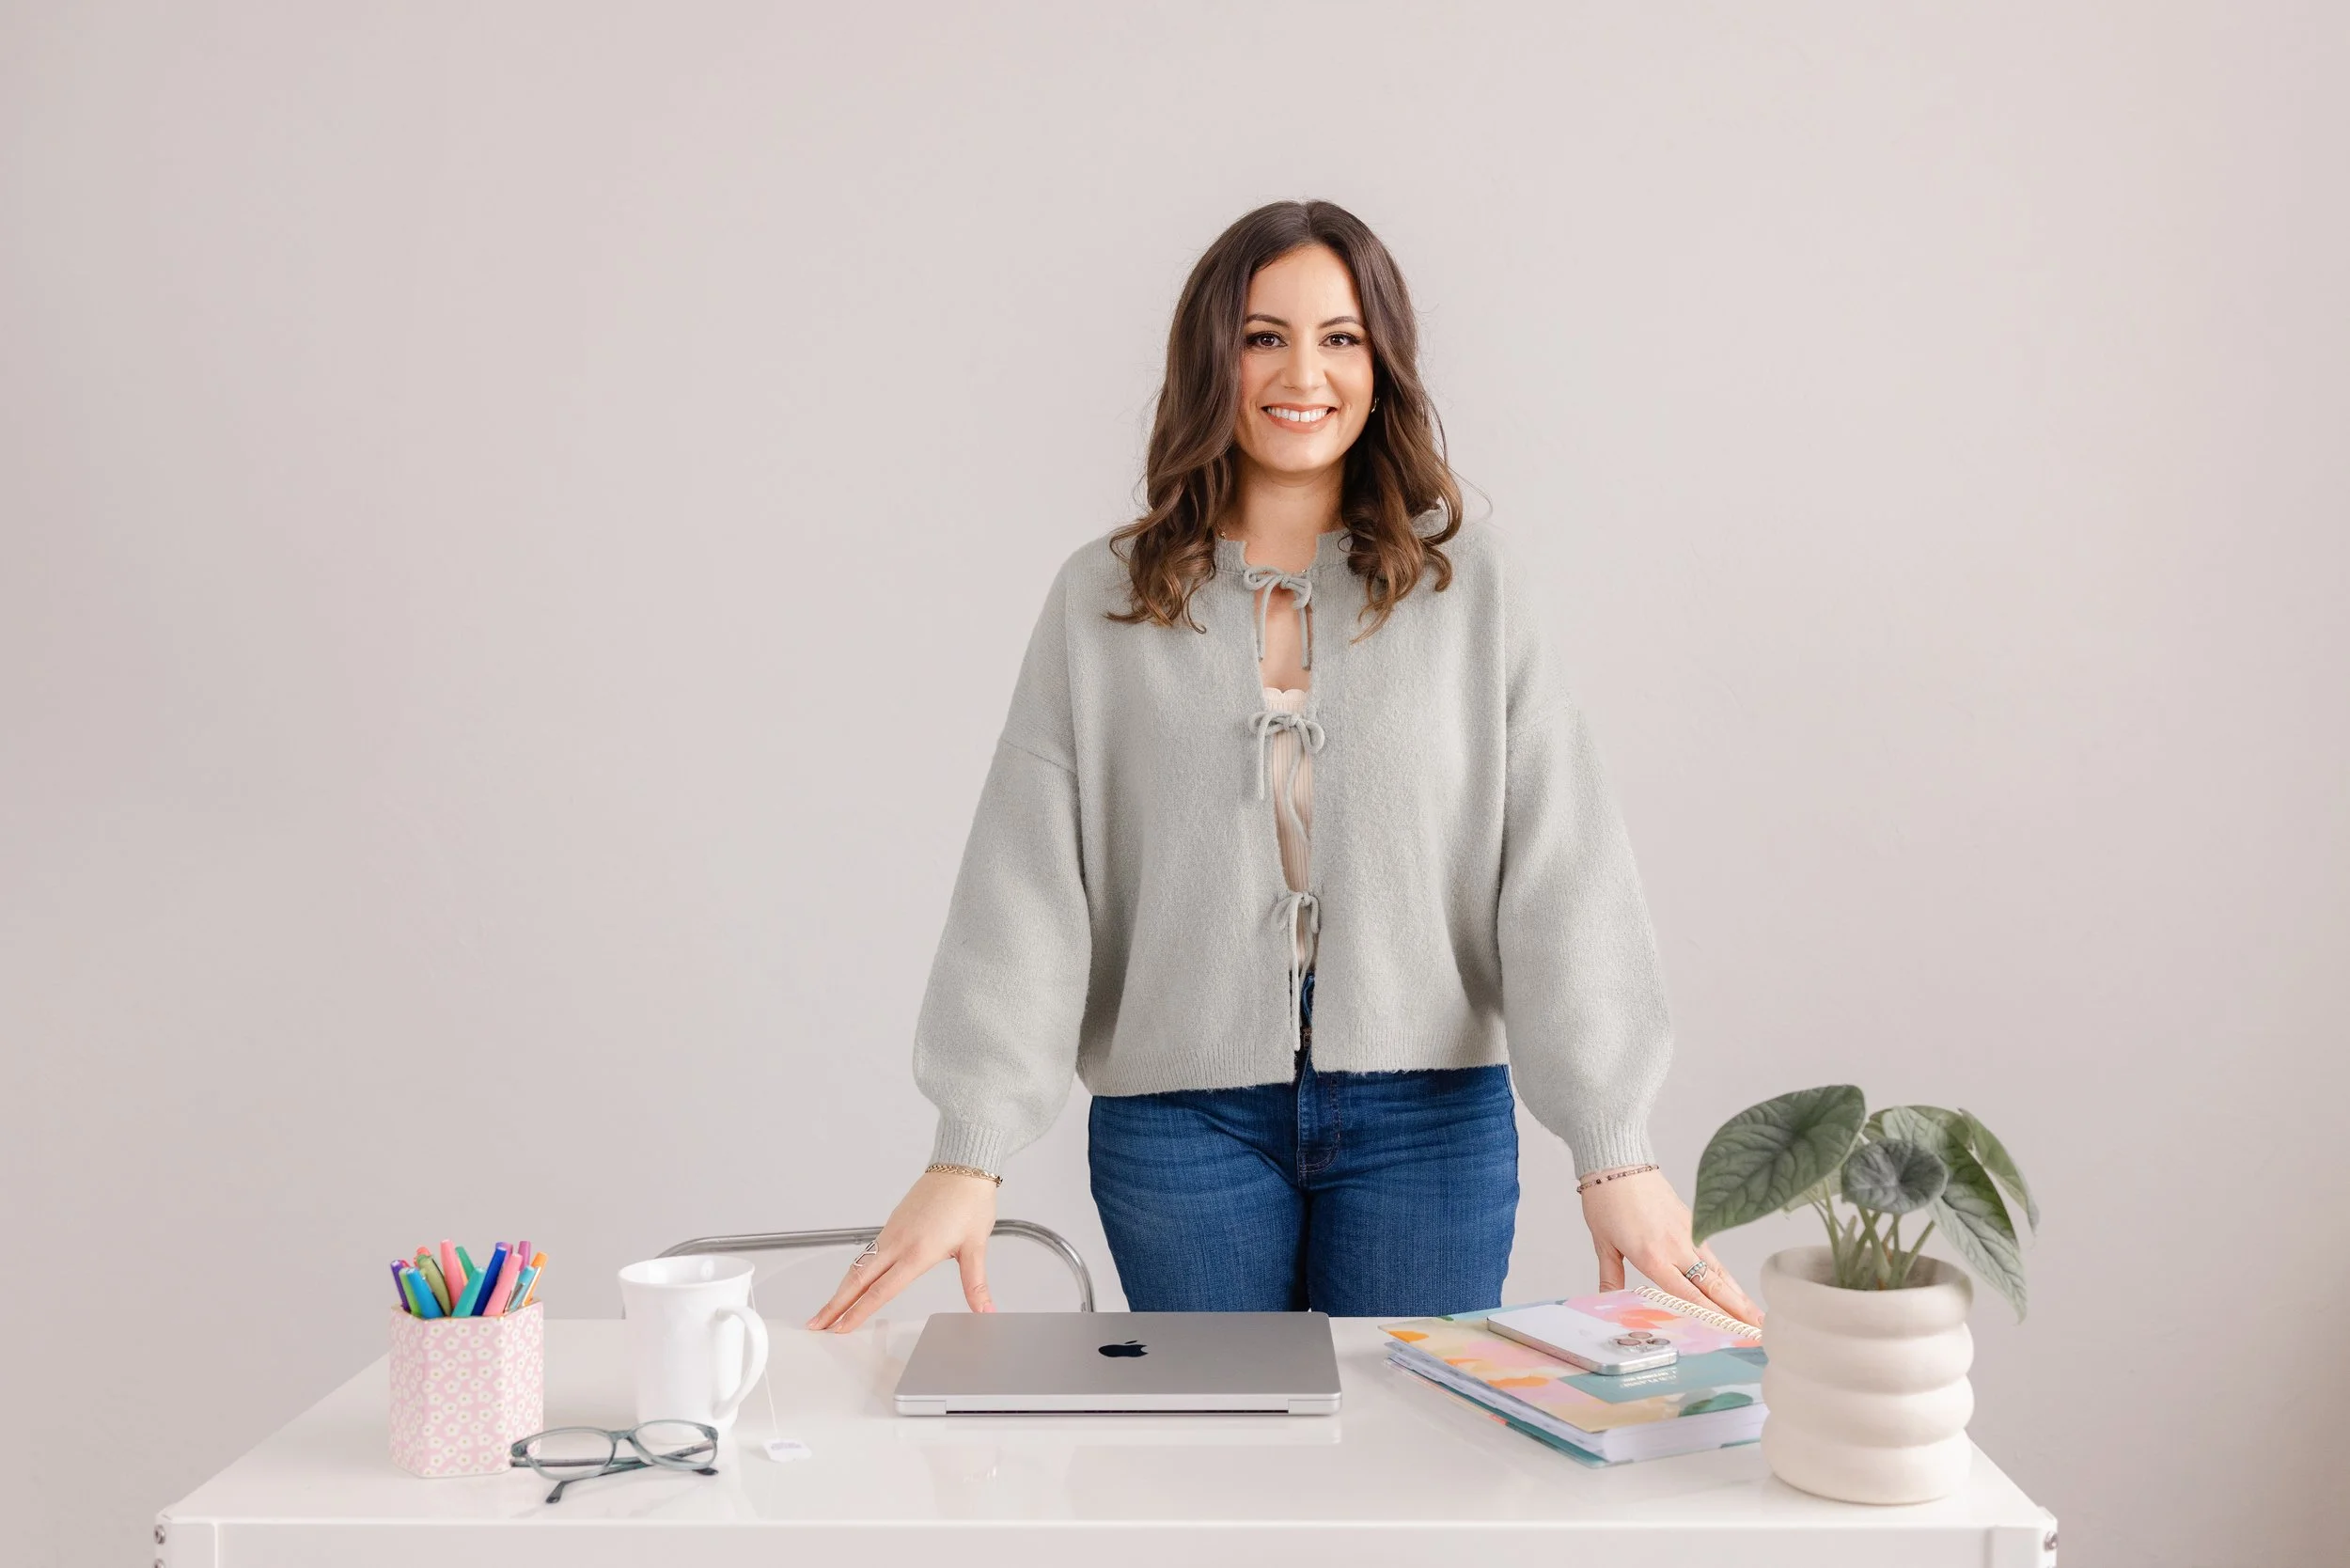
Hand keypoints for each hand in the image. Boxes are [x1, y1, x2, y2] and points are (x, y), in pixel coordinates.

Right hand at [805, 1168, 998, 1332]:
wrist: (963, 1166)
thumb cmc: (970, 1201)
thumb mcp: (976, 1246)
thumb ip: (976, 1283)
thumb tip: (985, 1309)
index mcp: (917, 1252)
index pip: (881, 1291)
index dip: (858, 1312)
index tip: (841, 1328)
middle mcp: (899, 1243)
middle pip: (858, 1280)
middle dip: (835, 1304)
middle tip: (816, 1324)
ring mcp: (893, 1231)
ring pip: (860, 1265)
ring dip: (841, 1288)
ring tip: (828, 1308)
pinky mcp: (894, 1222)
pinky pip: (868, 1251)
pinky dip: (855, 1269)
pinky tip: (853, 1279)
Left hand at [1579, 1167, 1763, 1328]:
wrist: (1617, 1161)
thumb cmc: (1606, 1200)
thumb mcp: (1602, 1242)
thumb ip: (1610, 1276)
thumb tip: (1608, 1301)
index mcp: (1652, 1256)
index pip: (1688, 1295)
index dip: (1712, 1317)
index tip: (1730, 1333)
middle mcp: (1676, 1246)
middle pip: (1713, 1285)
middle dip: (1737, 1311)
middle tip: (1759, 1332)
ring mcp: (1689, 1232)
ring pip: (1719, 1270)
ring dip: (1739, 1295)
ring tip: (1757, 1317)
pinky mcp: (1693, 1221)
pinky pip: (1713, 1254)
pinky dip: (1726, 1274)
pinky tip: (1735, 1288)